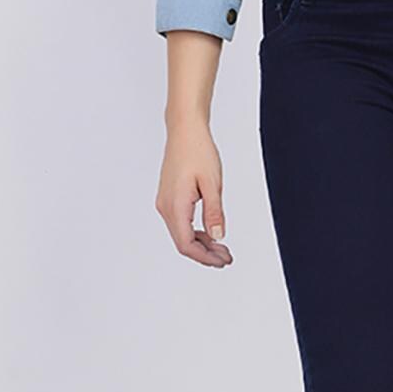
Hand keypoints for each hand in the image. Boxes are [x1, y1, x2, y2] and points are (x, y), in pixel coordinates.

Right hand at [155, 121, 233, 265]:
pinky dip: (196, 231)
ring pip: (182, 233)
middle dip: (205, 254)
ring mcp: (165, 202)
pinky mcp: (169, 197)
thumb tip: (218, 236)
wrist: (185, 130)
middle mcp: (166, 207)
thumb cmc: (198, 151)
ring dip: (201, 244)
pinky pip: (181, 222)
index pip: (187, 244)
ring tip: (222, 248)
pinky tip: (211, 232)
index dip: (205, 257)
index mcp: (175, 206)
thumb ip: (214, 212)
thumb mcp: (212, 184)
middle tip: (226, 258)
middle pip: (183, 242)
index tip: (222, 261)